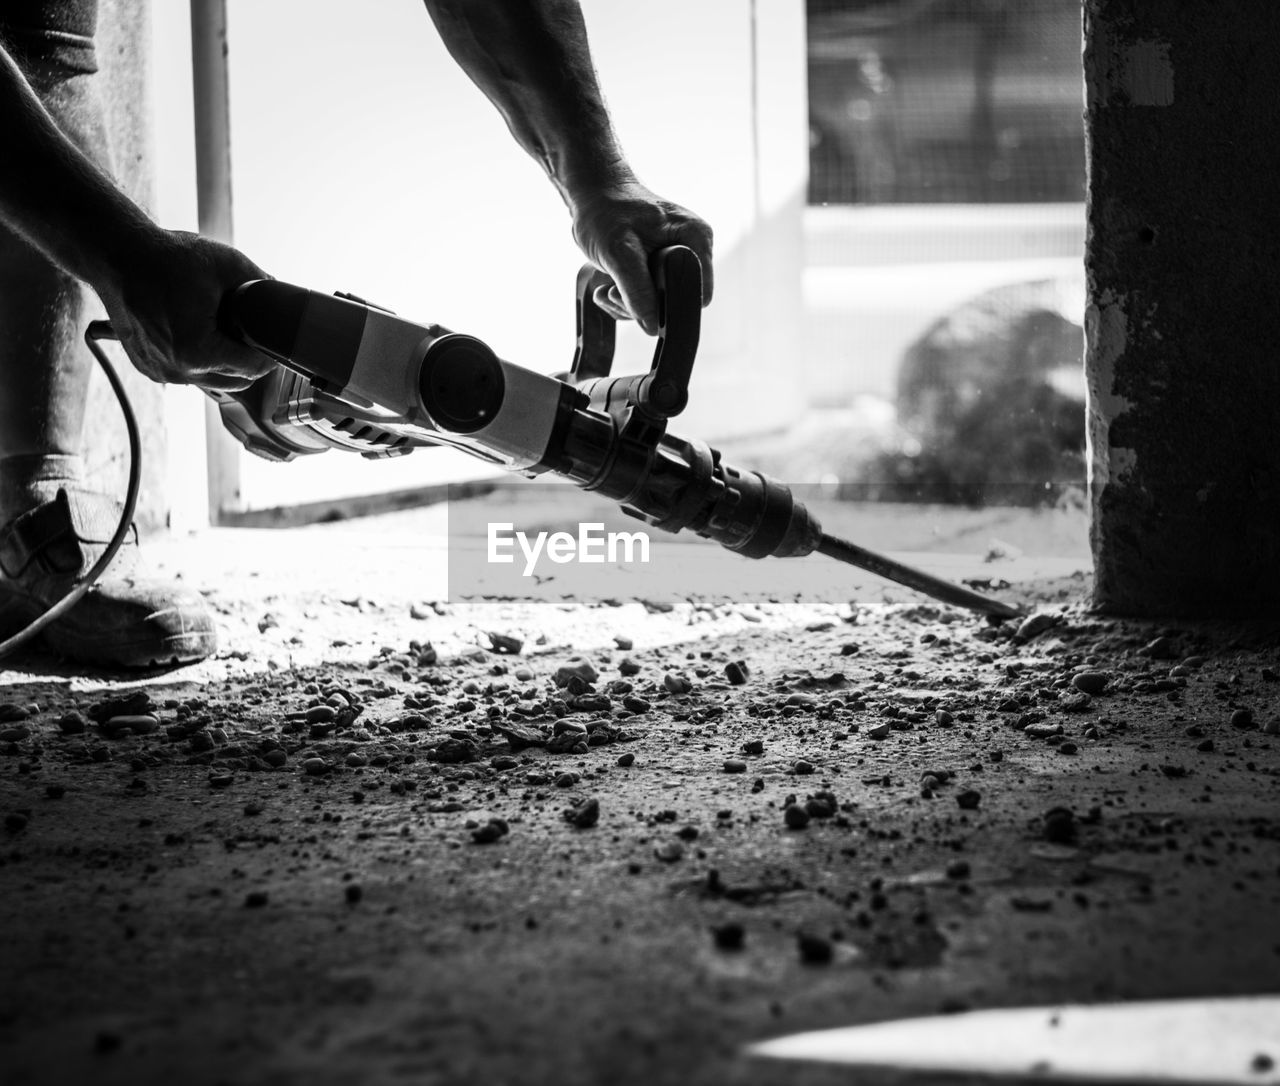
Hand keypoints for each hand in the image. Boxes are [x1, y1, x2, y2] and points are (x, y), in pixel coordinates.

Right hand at [96, 230, 276, 391]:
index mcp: (198, 352)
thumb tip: (282, 294)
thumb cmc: (166, 259)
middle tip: (254, 335)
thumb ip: (262, 283)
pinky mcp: (147, 367)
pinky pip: (186, 373)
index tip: (274, 340)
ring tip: (228, 333)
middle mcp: (177, 370)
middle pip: (236, 381)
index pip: (253, 369)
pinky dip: (198, 361)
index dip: (270, 354)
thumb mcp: (227, 264)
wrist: (117, 256)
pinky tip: (201, 335)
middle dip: (249, 361)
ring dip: (225, 363)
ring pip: (211, 380)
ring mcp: (160, 371)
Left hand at [569, 179, 712, 334]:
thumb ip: (638, 290)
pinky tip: (607, 287)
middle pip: (676, 302)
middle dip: (640, 306)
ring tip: (607, 288)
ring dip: (626, 305)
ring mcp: (675, 264)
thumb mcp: (619, 251)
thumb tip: (652, 326)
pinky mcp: (659, 272)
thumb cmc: (607, 211)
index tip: (636, 296)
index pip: (697, 292)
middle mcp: (692, 252)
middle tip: (613, 290)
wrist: (593, 195)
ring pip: (658, 307)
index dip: (670, 305)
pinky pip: (647, 302)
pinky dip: (624, 301)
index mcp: (696, 239)